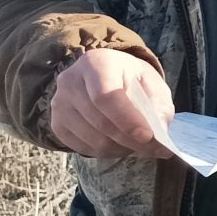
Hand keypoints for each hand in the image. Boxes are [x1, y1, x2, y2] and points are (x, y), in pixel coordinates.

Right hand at [49, 50, 173, 158]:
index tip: (147, 136)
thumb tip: (159, 132)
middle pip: (100, 122)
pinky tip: (119, 143)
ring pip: (93, 139)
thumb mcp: (152, 84)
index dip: (127, 119)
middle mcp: (71, 81)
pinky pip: (83, 148)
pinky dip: (106, 152)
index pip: (106, 96)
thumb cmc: (131, 80)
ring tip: (138, 143)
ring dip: (121, 148)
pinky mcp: (57, 124)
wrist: (104, 77)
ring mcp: (59, 104)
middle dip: (130, 140)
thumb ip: (159, 105)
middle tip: (154, 149)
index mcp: (97, 63)